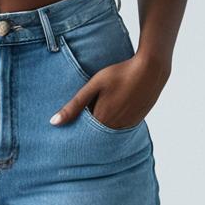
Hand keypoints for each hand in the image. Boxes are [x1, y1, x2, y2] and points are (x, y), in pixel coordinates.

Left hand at [50, 50, 169, 128]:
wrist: (150, 70)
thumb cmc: (119, 74)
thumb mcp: (93, 85)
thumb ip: (74, 105)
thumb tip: (54, 122)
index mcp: (102, 120)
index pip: (82, 132)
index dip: (74, 128)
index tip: (65, 129)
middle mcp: (115, 128)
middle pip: (95, 133)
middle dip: (86, 128)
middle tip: (79, 118)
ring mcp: (128, 125)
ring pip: (108, 131)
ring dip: (101, 124)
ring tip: (97, 109)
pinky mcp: (136, 121)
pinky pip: (120, 127)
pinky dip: (113, 122)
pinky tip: (112, 108)